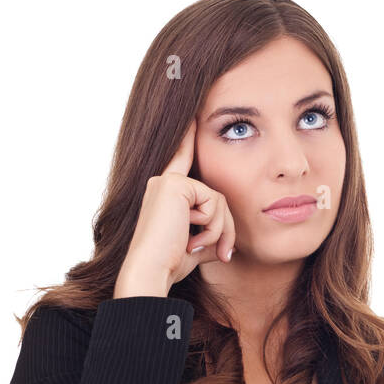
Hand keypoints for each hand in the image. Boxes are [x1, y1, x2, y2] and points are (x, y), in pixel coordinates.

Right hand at [117, 118, 236, 295]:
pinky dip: (211, 225)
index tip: (193, 113)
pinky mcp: (175, 185)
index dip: (187, 137)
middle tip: (223, 253)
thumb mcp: (196, 247)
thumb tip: (232, 247)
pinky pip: (214, 202)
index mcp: (166, 193)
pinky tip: (190, 236)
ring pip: (219, 200)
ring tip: (196, 246)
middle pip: (217, 195)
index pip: (182, 160)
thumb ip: (212, 236)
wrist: (151, 270)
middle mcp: (164, 182)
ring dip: (218, 230)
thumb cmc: (169, 264)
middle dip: (225, 228)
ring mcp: (168, 181)